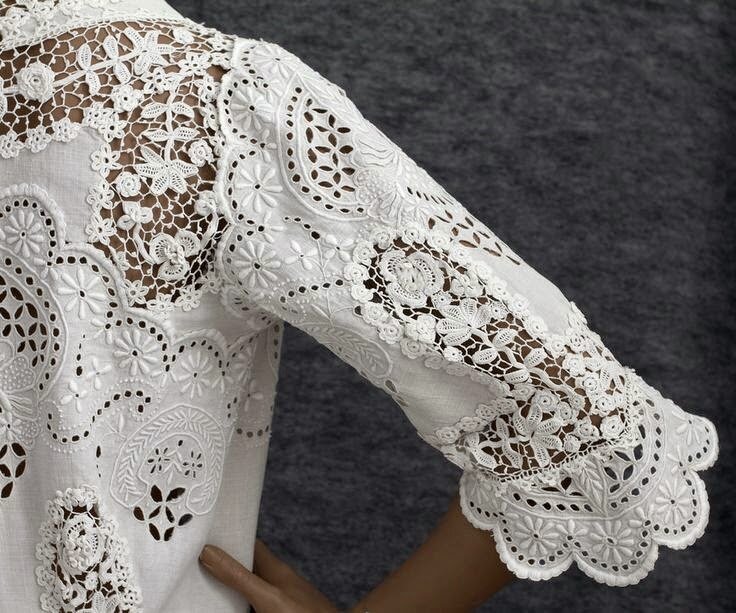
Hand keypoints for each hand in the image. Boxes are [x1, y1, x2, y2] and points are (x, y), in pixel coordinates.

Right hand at [199, 539, 340, 612]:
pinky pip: (253, 604)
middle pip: (244, 568)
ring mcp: (277, 600)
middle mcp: (275, 582)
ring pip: (247, 589)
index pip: (248, 543)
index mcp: (274, 568)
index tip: (204, 531)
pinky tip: (227, 604)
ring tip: (201, 584)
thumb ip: (239, 577)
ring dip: (228, 587)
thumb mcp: (267, 595)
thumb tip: (209, 552)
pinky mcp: (277, 611)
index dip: (228, 535)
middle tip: (193, 561)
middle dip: (221, 564)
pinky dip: (238, 603)